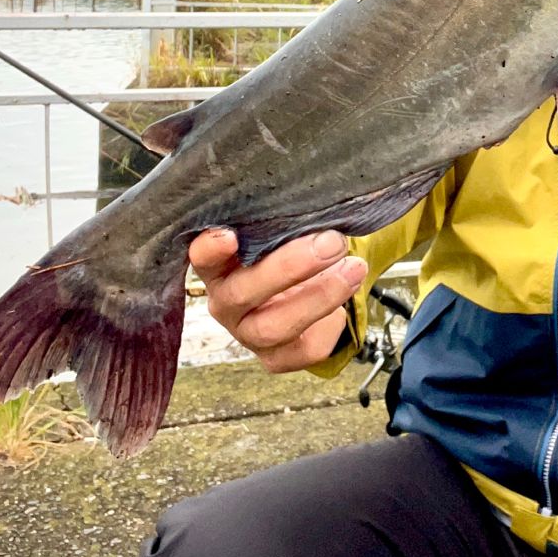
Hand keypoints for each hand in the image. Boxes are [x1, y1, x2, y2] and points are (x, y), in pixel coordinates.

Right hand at [188, 228, 367, 372]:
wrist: (302, 294)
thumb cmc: (285, 253)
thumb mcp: (280, 234)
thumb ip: (283, 223)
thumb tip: (318, 196)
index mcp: (219, 268)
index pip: (203, 259)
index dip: (211, 250)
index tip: (228, 235)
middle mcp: (226, 304)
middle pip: (243, 293)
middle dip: (291, 267)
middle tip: (332, 242)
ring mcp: (248, 335)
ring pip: (274, 327)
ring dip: (321, 296)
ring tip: (354, 268)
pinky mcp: (275, 359)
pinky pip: (305, 349)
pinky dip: (331, 324)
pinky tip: (344, 303)